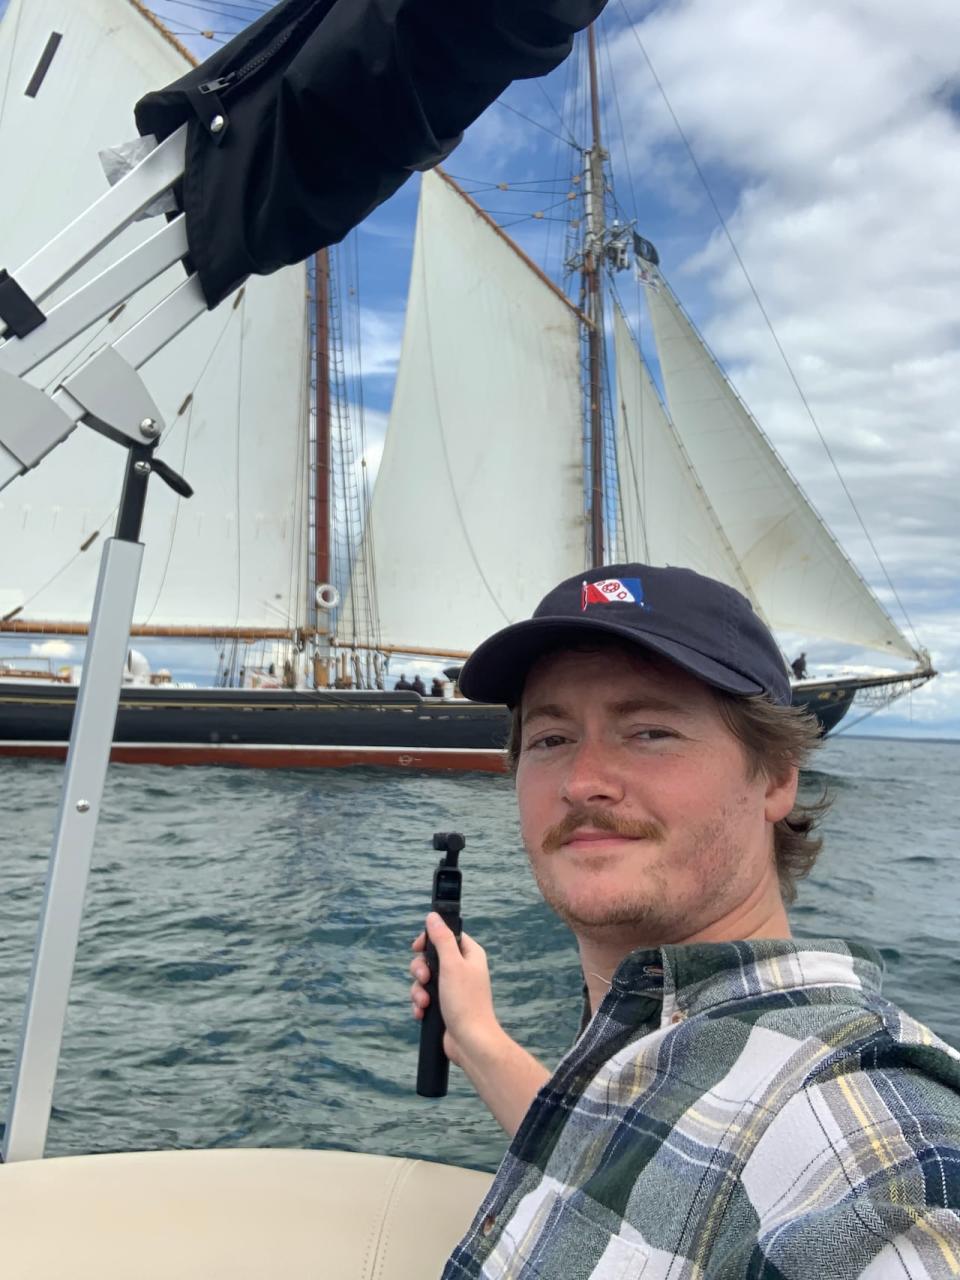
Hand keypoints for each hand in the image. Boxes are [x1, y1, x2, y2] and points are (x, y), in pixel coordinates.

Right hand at [409, 913, 499, 1066]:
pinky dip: (420, 1004)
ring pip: (424, 979)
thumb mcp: (452, 965)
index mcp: (469, 955)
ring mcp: (452, 988)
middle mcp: (462, 969)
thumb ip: (441, 939)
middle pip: (430, 957)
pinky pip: (424, 997)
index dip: (430, 939)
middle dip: (420, 970)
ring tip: (425, 1002)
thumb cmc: (466, 1002)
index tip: (417, 947)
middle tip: (425, 979)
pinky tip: (422, 1012)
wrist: (470, 1042)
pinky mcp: (444, 1005)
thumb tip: (433, 916)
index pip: (447, 934)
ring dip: (419, 990)